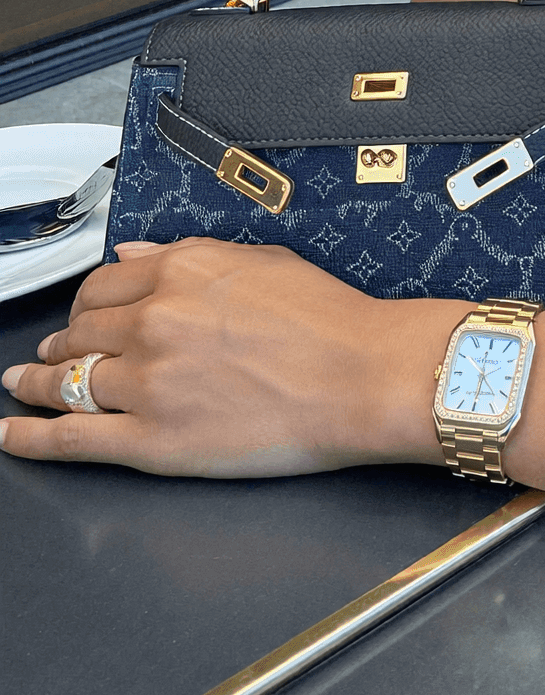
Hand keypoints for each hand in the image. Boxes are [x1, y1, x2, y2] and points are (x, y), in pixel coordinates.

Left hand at [0, 240, 464, 476]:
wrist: (361, 375)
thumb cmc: (330, 322)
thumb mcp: (261, 260)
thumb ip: (187, 256)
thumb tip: (133, 255)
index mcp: (180, 270)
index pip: (103, 285)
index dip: (84, 303)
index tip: (81, 314)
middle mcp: (154, 320)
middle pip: (78, 332)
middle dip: (59, 343)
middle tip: (48, 354)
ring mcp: (146, 381)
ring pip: (66, 382)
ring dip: (37, 384)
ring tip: (24, 387)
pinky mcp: (149, 438)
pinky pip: (69, 438)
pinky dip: (30, 437)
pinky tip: (12, 434)